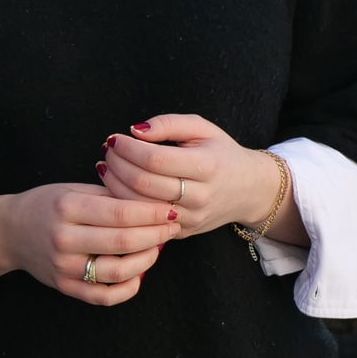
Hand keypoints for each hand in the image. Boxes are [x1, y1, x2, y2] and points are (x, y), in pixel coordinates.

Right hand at [0, 184, 177, 303]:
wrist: (11, 231)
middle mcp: (64, 238)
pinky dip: (128, 288)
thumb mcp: (74, 190)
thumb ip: (110, 196)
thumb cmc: (48, 205)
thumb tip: (153, 202)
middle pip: (123, 241)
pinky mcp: (65, 286)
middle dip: (157, 234)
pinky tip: (139, 274)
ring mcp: (64, 267)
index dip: (153, 213)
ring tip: (158, 247)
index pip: (121, 213)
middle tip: (173, 226)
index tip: (172, 209)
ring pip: (118, 271)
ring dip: (147, 260)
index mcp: (67, 208)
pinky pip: (104, 296)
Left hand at [100, 113, 283, 238]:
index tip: (115, 138)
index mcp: (206, 167)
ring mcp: (191, 218)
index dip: (128, 148)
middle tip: (107, 150)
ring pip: (140, 207)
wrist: (250, 190)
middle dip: (117, 164)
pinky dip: (125, 204)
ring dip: (114, 185)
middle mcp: (200, 196)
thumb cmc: (221, 153)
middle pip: (143, 184)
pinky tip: (116, 187)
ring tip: (106, 166)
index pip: (155, 159)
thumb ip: (169, 124)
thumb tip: (135, 131)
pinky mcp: (182, 232)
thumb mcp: (203, 128)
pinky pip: (145, 222)